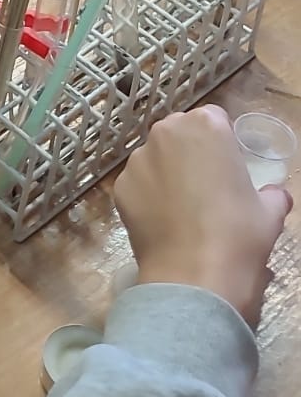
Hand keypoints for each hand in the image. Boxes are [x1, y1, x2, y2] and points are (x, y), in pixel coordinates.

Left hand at [114, 105, 292, 329]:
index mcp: (206, 126)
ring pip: (156, 157)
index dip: (222, 143)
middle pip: (180, 132)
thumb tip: (275, 196)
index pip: (214, 119)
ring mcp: (138, 159)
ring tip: (182, 209)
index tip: (227, 168)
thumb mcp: (269, 213)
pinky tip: (163, 223)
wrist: (193, 277)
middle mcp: (167, 132)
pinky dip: (148, 197)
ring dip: (167, 173)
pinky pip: (138, 184)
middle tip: (206, 188)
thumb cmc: (237, 236)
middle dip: (191, 152)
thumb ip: (273, 195)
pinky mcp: (120, 186)